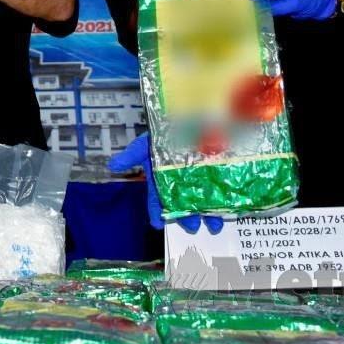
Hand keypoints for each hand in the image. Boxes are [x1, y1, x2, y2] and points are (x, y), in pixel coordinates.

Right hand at [108, 133, 223, 234]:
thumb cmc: (164, 132)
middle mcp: (180, 183)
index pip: (157, 199)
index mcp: (162, 180)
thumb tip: (112, 166)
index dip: (156, 212)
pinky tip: (231, 209)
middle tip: (193, 227)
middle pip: (183, 205)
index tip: (157, 224)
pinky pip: (222, 190)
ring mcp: (200, 179)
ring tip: (215, 224)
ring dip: (208, 213)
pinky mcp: (218, 174)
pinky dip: (226, 200)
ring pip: (203, 201)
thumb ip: (132, 155)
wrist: (190, 116)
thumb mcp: (147, 142)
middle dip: (188, 217)